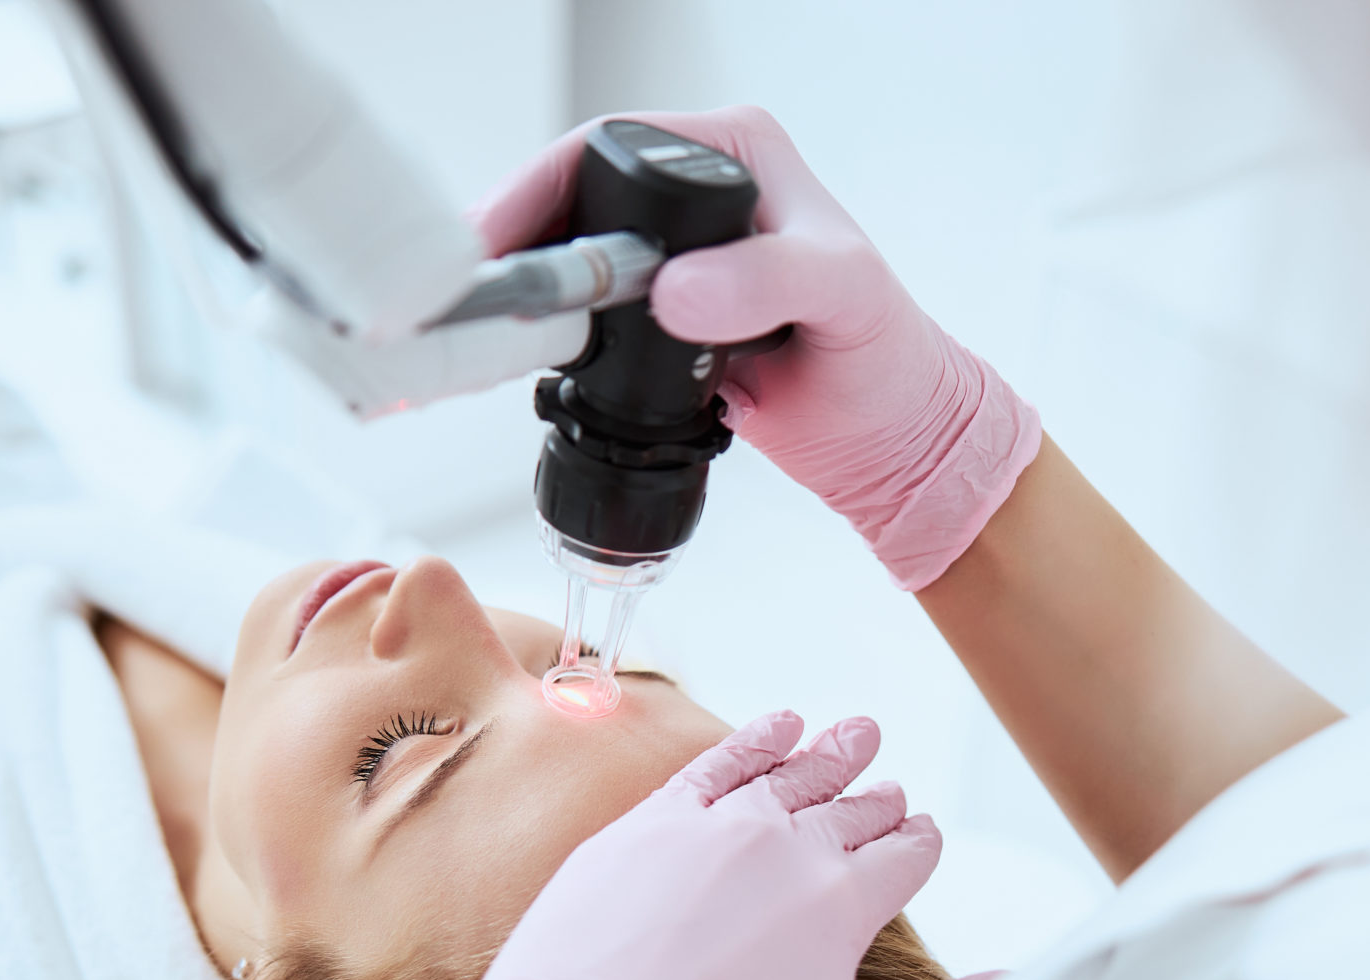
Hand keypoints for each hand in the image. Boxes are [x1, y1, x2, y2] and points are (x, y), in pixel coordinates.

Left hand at [400, 711, 994, 979]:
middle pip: (849, 811)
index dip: (921, 847)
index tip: (925, 839)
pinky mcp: (636, 833)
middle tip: (892, 791)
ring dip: (828, 753)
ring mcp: (705, 832)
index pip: (905, 856)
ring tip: (857, 733)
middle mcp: (781, 851)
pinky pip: (709, 768)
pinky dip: (751, 743)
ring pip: (786, 775)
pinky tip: (777, 728)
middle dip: (879, 801)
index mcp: (843, 906)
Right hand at [474, 106, 1041, 590]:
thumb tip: (678, 289)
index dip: (542, 187)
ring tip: (483, 331)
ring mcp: (676, 265)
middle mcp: (698, 199)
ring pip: (571, 263)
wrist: (895, 445)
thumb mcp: (842, 296)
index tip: (499, 239)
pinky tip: (524, 365)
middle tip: (474, 292)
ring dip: (525, 298)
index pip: (611, 144)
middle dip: (518, 244)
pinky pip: (586, 325)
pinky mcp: (660, 326)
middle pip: (572, 200)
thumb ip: (766, 282)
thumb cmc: (891, 361)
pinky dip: (551, 345)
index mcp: (737, 154)